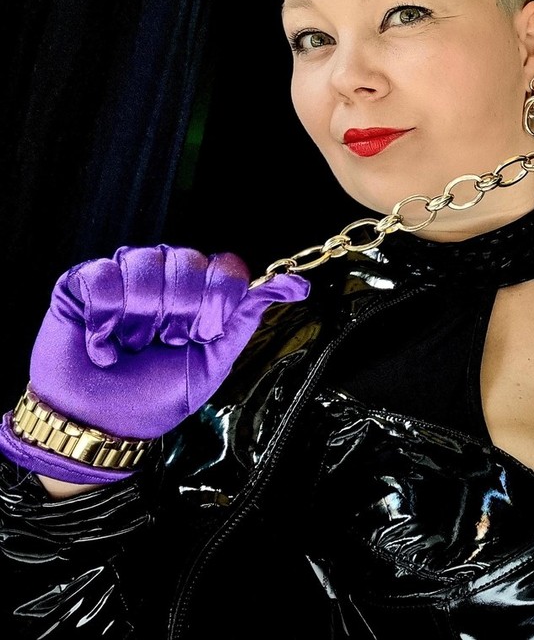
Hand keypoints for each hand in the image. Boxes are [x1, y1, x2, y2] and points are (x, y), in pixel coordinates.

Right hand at [0, 245, 308, 483]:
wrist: (100, 424)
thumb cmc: (154, 396)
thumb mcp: (213, 361)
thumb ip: (246, 318)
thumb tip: (297, 285)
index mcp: (200, 289)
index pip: (226, 265)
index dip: (217, 300)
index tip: (203, 334)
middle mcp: (165, 273)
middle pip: (188, 261)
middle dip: (178, 314)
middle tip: (163, 343)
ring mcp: (125, 273)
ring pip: (145, 265)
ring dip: (140, 318)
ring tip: (131, 344)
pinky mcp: (83, 281)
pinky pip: (103, 276)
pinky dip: (105, 319)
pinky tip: (103, 342)